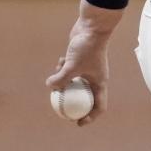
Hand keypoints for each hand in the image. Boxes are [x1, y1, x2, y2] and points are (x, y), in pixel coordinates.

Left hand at [46, 0, 122, 126]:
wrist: (92, 27)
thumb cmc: (87, 47)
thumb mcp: (72, 65)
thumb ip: (61, 78)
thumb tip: (50, 87)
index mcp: (99, 83)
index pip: (99, 106)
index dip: (90, 117)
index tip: (77, 122)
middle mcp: (95, 78)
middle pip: (85, 97)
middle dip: (72, 103)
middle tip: (60, 108)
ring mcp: (88, 69)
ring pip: (75, 83)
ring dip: (65, 82)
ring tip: (59, 72)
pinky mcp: (81, 60)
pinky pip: (71, 71)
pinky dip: (64, 68)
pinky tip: (61, 60)